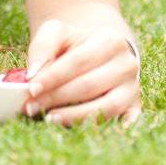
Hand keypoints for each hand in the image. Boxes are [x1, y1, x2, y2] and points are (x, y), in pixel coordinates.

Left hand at [24, 18, 140, 127]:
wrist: (102, 53)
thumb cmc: (77, 45)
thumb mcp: (59, 34)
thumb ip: (43, 46)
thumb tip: (33, 74)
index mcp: (110, 41)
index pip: (78, 61)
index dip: (53, 77)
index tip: (32, 88)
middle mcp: (127, 64)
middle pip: (89, 85)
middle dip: (57, 98)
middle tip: (31, 107)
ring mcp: (132, 88)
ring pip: (105, 107)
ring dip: (74, 116)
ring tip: (49, 118)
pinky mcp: (134, 108)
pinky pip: (119, 122)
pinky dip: (103, 128)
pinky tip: (81, 131)